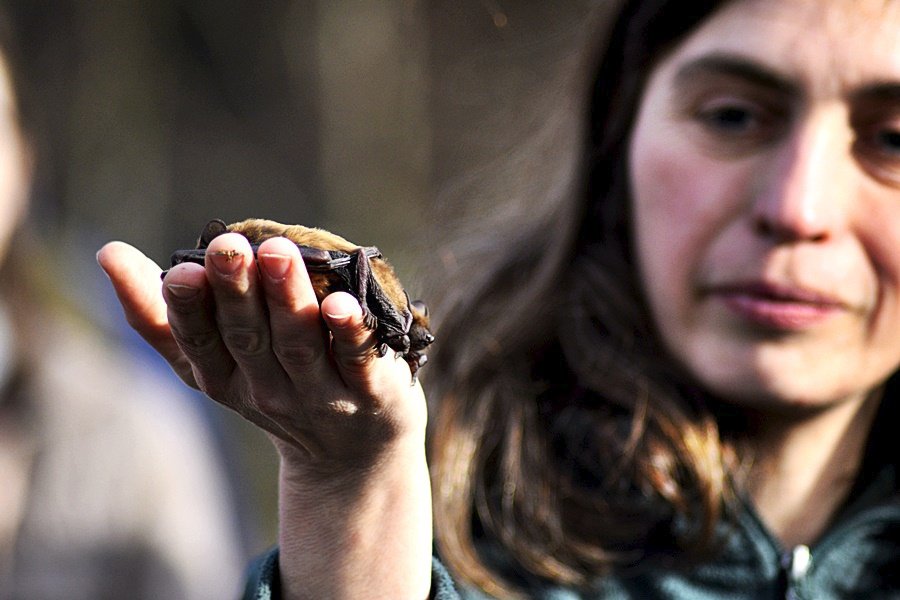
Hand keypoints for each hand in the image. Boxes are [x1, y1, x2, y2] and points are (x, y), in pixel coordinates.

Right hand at [97, 233, 431, 598]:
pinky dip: (350, 335)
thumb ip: (161, 316)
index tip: (180, 270)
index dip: (188, 309)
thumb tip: (108, 252)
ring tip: (279, 252)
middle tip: (228, 246)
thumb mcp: (214, 364)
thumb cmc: (277, 388)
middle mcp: (268, 392)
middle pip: (248, 339)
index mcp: (224, 379)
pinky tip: (343, 304)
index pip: (197, 343)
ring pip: (299, 347)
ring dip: (288, 300)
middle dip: (236, 292)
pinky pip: (358, 363)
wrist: (352, 459)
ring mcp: (321, 398)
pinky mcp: (371, 396)